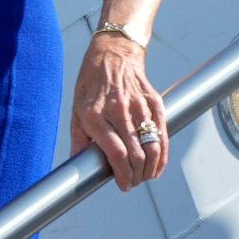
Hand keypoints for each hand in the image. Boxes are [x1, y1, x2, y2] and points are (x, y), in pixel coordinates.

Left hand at [70, 34, 167, 190]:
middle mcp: (117, 110)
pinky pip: (162, 134)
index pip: (115, 152)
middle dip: (136, 176)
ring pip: (152, 146)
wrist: (113, 54)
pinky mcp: (155, 103)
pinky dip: (162, 155)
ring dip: (150, 169)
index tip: (122, 185)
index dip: (122, 173)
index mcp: (95, 114)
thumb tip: (77, 164)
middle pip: (135, 153)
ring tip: (144, 177)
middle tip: (132, 183)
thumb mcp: (76, 109)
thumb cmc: (91, 83)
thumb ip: (79, 139)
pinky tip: (157, 165)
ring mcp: (138, 106)